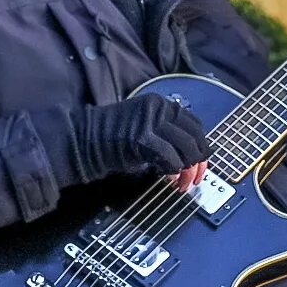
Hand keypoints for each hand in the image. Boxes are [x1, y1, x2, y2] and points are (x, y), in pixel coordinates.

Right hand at [77, 94, 209, 188]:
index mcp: (161, 104)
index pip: (194, 124)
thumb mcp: (145, 126)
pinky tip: (168, 176)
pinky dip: (173, 169)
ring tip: (181, 182)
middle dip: (198, 161)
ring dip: (187, 169)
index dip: (201, 146)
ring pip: (186, 147)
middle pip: (194, 136)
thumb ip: (168, 134)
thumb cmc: (113, 137)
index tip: (202, 163)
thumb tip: (191, 156)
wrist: (85, 139)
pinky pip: (169, 156)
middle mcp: (159, 108)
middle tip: (195, 178)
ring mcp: (150, 122)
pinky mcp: (142, 138)